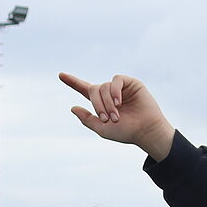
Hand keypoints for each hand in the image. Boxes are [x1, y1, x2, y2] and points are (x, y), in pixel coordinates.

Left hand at [59, 73, 175, 160]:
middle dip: (96, 104)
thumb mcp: (102, 129)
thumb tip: (73, 107)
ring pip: (104, 87)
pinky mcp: (130, 83)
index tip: (60, 75)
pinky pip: (116, 80)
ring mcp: (120, 87)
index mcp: (101, 103)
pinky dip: (115, 91)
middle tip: (106, 118)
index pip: (84, 89)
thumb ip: (87, 119)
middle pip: (93, 90)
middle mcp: (109, 93)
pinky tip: (119, 102)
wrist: (145, 130)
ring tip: (116, 115)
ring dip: (107, 102)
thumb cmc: (126, 132)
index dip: (72, 82)